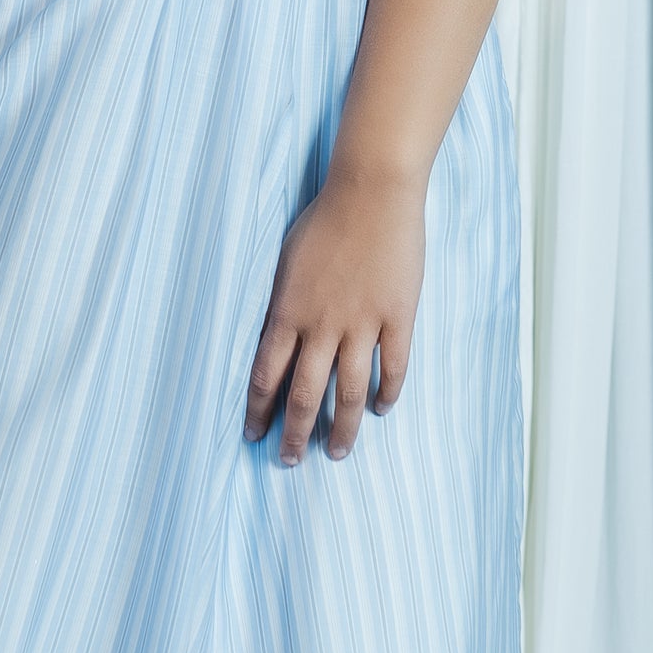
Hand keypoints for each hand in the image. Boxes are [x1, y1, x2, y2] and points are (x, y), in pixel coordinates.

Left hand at [245, 162, 426, 463]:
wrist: (371, 191)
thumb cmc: (324, 219)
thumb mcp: (285, 262)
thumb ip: (281, 305)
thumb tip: (275, 339)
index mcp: (288, 312)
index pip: (266, 376)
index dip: (259, 411)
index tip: (254, 435)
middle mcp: (323, 326)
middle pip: (306, 395)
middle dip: (295, 434)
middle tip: (290, 461)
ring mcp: (363, 324)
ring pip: (351, 392)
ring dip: (343, 428)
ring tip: (337, 452)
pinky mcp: (398, 316)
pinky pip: (394, 367)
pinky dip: (388, 393)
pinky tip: (382, 410)